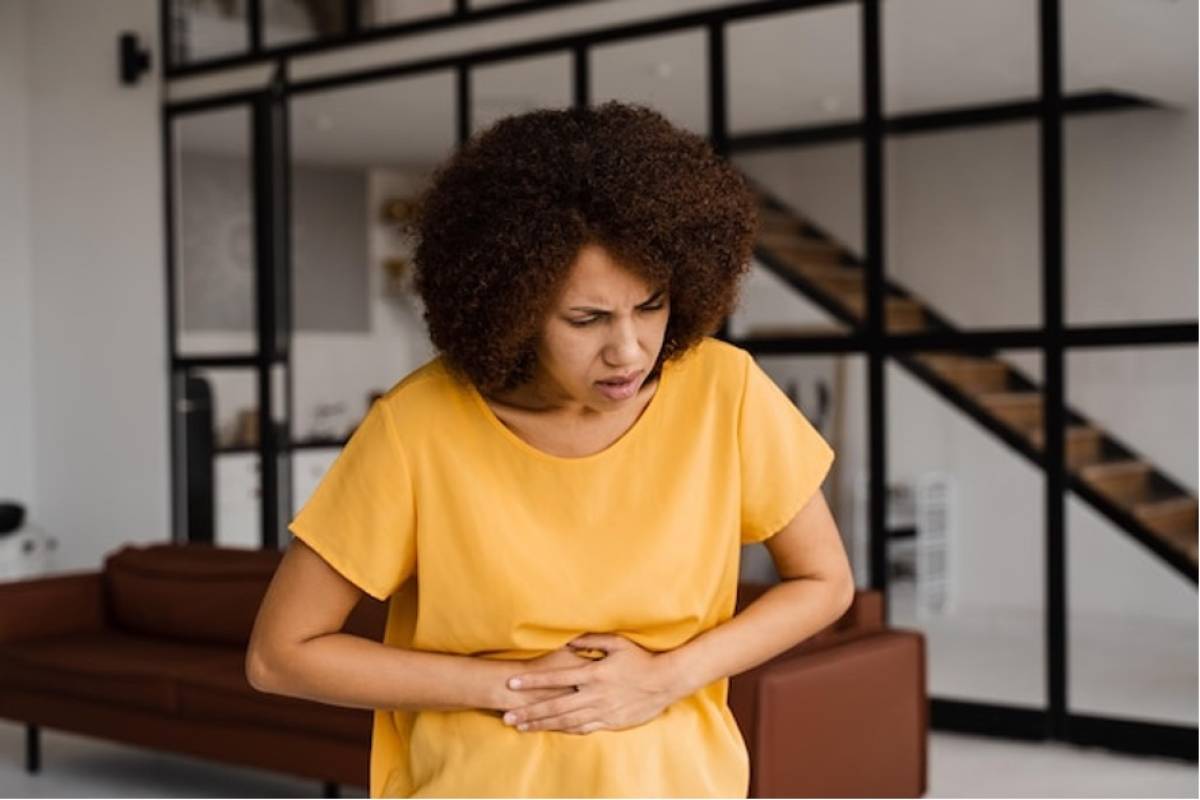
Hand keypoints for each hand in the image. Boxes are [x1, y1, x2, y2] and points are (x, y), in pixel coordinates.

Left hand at [499, 633, 681, 734]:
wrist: (666, 681)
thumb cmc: (641, 658)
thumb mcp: (617, 642)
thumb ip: (591, 641)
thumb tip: (568, 641)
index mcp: (593, 674)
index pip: (555, 679)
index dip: (532, 682)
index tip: (512, 684)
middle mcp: (594, 695)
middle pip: (554, 706)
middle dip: (529, 712)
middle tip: (507, 717)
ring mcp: (602, 711)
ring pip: (565, 721)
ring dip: (542, 725)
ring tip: (522, 728)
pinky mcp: (611, 722)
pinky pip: (583, 729)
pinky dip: (565, 730)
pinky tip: (551, 731)